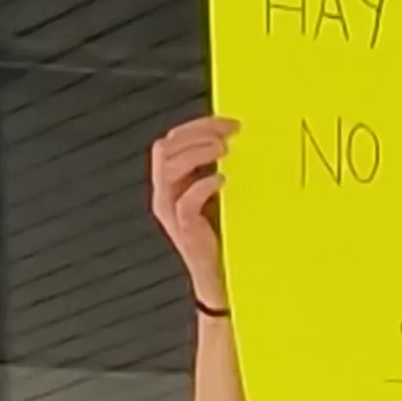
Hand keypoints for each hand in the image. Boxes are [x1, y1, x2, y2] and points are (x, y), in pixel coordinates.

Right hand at [149, 117, 236, 310]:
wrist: (221, 278)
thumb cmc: (222, 235)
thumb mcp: (217, 194)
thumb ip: (216, 168)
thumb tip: (236, 137)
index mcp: (171, 182)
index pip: (173, 140)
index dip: (199, 125)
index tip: (229, 122)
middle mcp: (164, 194)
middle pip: (165, 148)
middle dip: (197, 133)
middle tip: (229, 133)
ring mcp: (170, 213)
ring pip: (168, 168)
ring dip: (197, 152)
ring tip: (224, 150)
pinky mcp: (184, 231)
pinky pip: (184, 202)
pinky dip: (202, 185)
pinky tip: (223, 180)